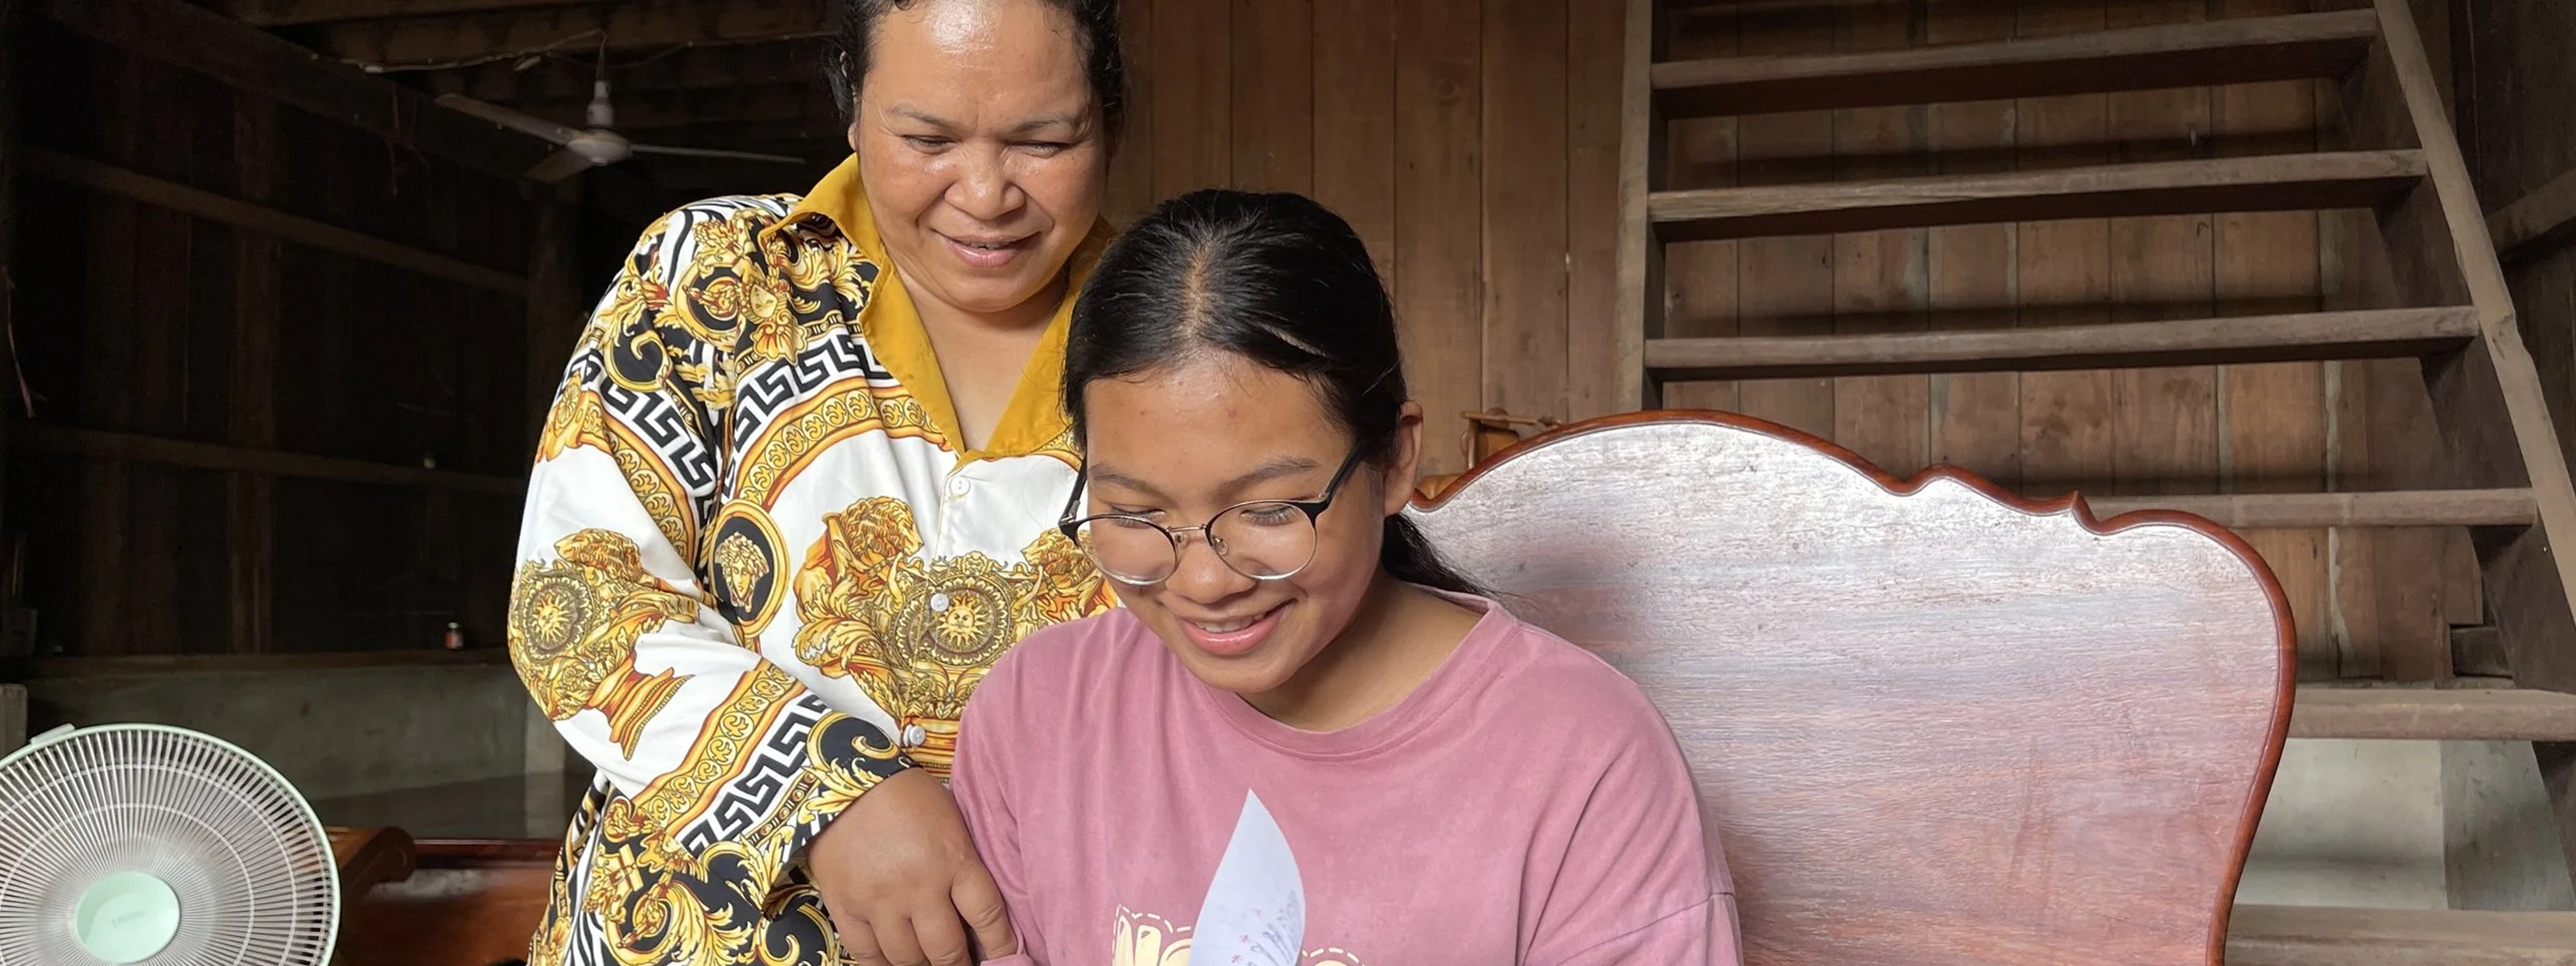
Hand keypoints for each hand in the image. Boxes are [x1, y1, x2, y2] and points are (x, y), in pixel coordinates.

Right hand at [810, 767, 1017, 965]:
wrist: (841, 778)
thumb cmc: (906, 795)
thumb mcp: (951, 821)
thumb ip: (964, 865)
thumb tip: (975, 913)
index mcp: (953, 859)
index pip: (988, 916)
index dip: (1001, 946)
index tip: (1007, 960)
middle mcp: (918, 886)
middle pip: (947, 950)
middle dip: (959, 964)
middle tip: (962, 964)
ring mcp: (878, 901)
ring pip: (908, 959)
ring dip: (923, 965)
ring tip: (929, 961)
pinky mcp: (845, 907)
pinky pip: (866, 955)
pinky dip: (884, 965)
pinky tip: (895, 962)